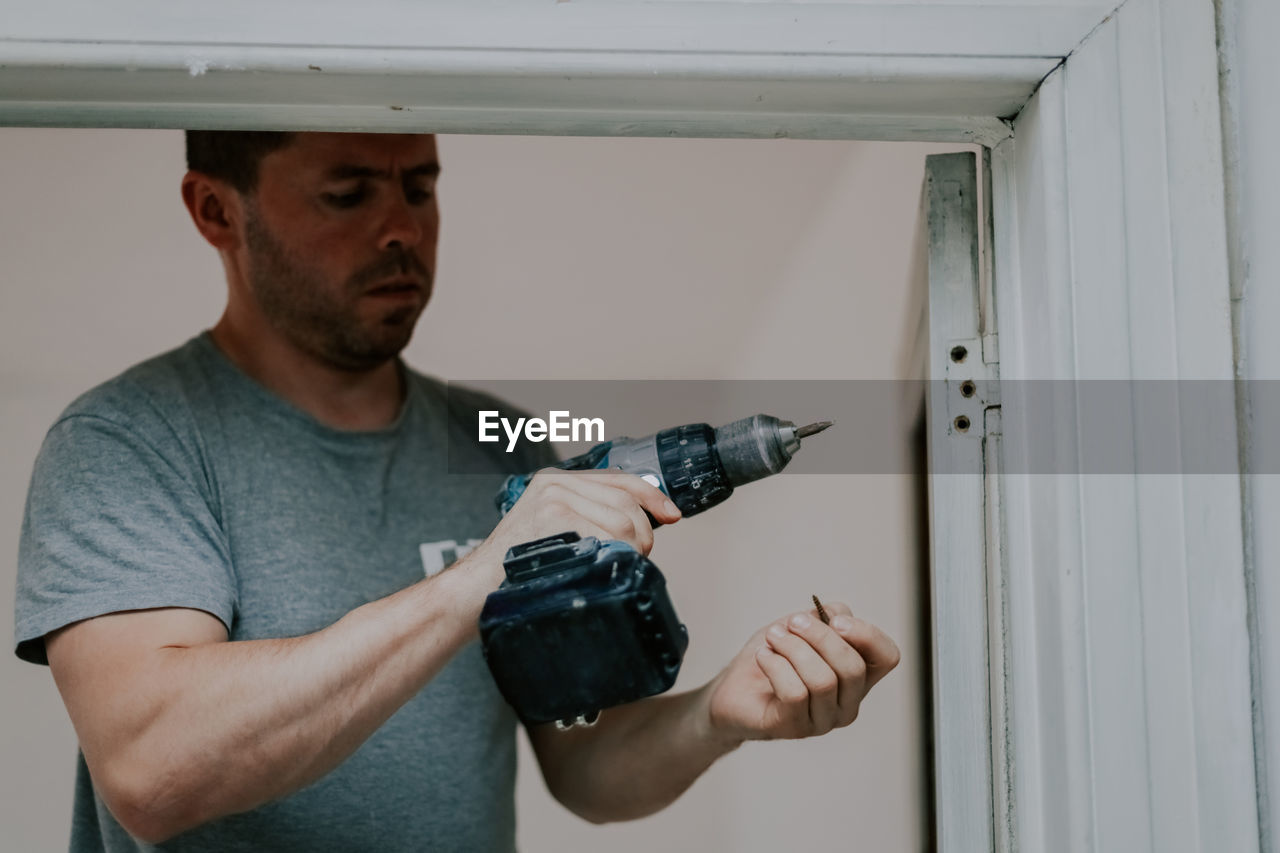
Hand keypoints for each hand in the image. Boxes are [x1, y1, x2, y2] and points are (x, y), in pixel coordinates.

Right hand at [471, 468, 682, 584]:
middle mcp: (556, 482)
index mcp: (557, 481)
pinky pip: (607, 536)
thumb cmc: (519, 571)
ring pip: (623, 521)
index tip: (672, 514)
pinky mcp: (553, 516)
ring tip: (615, 567)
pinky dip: (613, 556)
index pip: (620, 479)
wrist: (476, 590)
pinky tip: (598, 569)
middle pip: (627, 502)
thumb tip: (642, 525)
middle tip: (637, 558)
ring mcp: (553, 497)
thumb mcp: (553, 533)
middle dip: (643, 534)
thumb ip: (588, 518)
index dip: (653, 496)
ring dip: (632, 550)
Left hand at [704, 601, 899, 742]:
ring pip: (822, 680)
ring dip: (792, 648)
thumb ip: (827, 617)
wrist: (733, 687)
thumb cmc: (773, 656)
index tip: (835, 620)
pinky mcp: (794, 728)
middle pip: (852, 667)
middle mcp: (847, 702)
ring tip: (773, 637)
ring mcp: (823, 720)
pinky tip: (763, 656)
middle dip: (819, 636)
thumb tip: (838, 616)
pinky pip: (794, 693)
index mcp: (858, 676)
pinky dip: (776, 665)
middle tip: (791, 623)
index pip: (887, 657)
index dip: (867, 635)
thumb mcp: (801, 625)